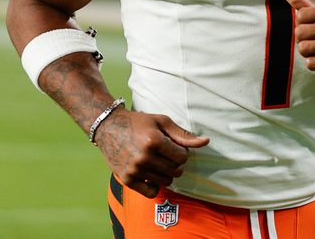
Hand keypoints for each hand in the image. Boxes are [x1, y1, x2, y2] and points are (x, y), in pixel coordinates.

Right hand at [93, 108, 209, 197]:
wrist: (108, 127)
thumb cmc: (138, 123)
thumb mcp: (161, 122)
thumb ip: (183, 134)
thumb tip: (205, 142)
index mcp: (154, 141)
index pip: (182, 157)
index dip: (181, 152)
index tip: (173, 146)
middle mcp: (144, 157)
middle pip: (176, 170)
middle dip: (175, 163)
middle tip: (166, 154)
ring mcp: (135, 170)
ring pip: (166, 181)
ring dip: (166, 173)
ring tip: (158, 162)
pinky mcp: (127, 179)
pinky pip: (152, 192)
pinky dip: (155, 185)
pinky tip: (150, 173)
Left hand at [284, 0, 314, 78]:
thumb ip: (305, 3)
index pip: (301, 15)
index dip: (301, 22)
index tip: (310, 26)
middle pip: (300, 32)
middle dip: (301, 38)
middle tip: (311, 39)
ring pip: (304, 49)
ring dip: (306, 51)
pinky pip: (311, 63)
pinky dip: (312, 62)